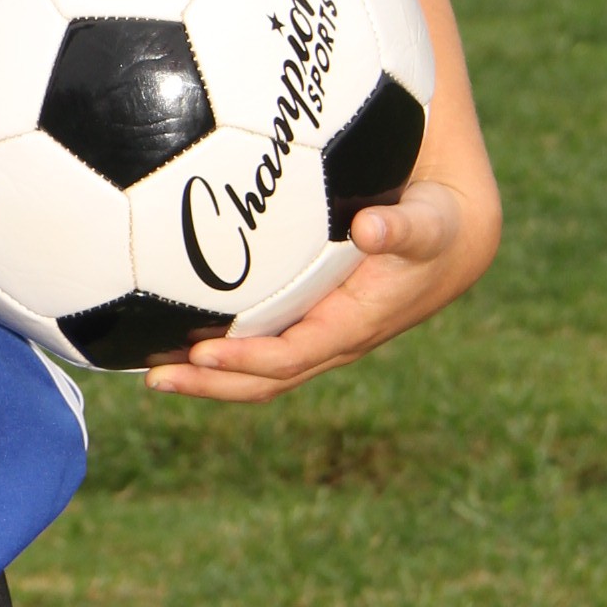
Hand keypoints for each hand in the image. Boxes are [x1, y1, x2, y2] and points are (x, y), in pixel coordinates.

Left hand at [145, 174, 494, 403]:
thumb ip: (404, 228)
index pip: (292, 355)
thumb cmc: (438, 225)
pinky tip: (175, 330)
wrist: (456, 239)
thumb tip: (372, 228)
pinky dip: (222, 348)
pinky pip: (263, 344)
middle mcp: (334, 340)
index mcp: (355, 325)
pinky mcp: (312, 320)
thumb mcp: (429, 223)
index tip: (202, 351)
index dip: (247, 359)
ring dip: (208, 375)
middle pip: (267, 378)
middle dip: (212, 383)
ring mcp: (322, 335)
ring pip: (260, 369)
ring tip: (151, 368)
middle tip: (154, 376)